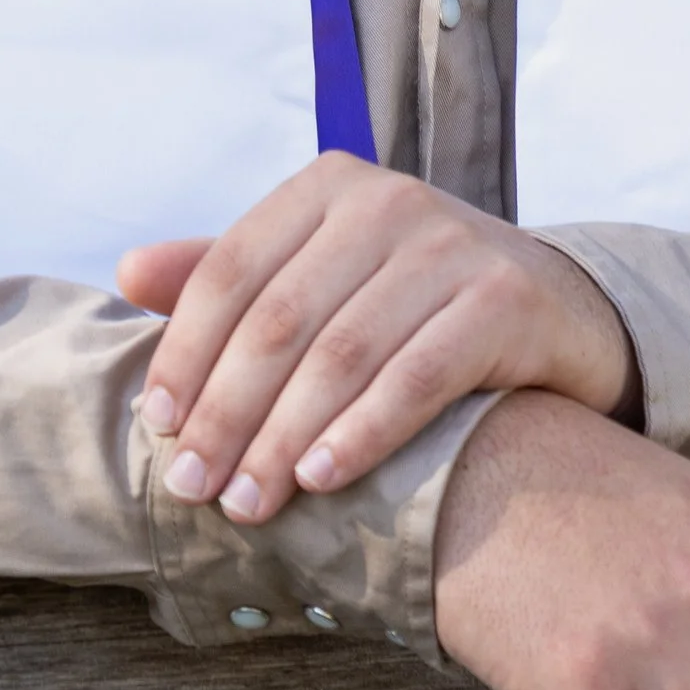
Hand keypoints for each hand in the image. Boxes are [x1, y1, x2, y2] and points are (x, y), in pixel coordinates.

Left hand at [120, 151, 638, 524]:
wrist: (560, 309)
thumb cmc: (413, 302)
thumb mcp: (323, 275)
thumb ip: (231, 275)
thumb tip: (129, 271)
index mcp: (327, 186)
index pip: (230, 273)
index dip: (185, 354)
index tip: (159, 428)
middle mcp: (388, 201)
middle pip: (279, 320)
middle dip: (227, 413)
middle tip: (194, 488)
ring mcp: (452, 244)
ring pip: (342, 354)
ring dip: (284, 439)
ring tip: (249, 503)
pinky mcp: (507, 298)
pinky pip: (419, 376)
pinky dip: (363, 432)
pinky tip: (323, 480)